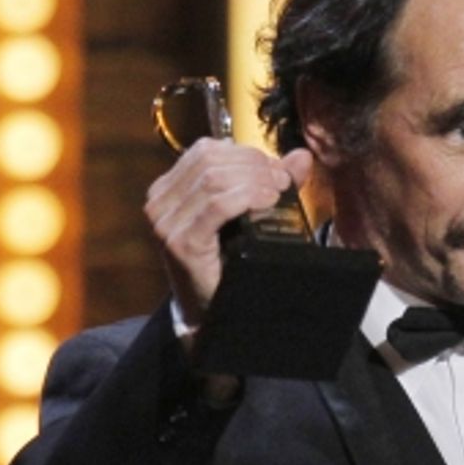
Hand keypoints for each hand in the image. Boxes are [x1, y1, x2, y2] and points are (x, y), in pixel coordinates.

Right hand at [144, 139, 314, 325]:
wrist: (210, 313)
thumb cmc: (226, 264)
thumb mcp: (246, 216)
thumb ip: (270, 183)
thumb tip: (303, 156)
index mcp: (169, 188)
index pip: (206, 150)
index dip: (245, 153)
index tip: (277, 170)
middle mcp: (160, 201)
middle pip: (211, 161)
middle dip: (253, 165)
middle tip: (284, 181)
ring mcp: (166, 222)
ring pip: (214, 180)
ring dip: (254, 180)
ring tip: (279, 192)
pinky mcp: (180, 243)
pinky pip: (215, 207)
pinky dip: (246, 198)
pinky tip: (267, 202)